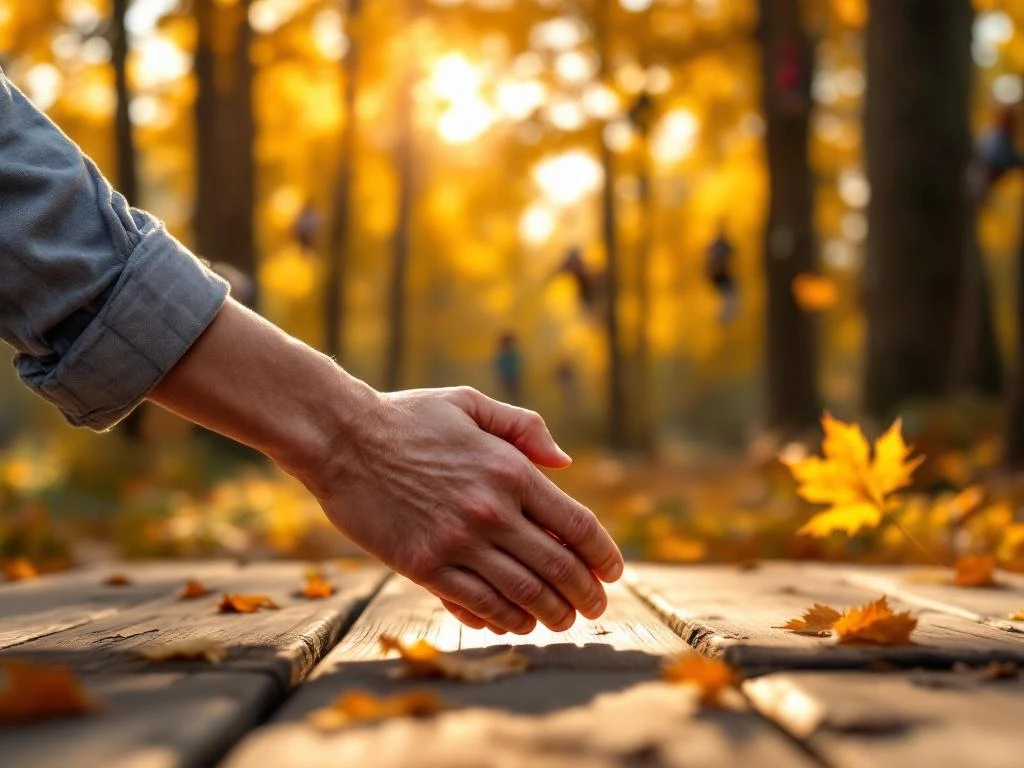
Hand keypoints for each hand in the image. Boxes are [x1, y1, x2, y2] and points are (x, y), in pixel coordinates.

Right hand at [309, 386, 623, 633]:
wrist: (341, 438)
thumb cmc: (407, 418)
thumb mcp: (469, 404)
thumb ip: (523, 427)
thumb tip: (564, 461)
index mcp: (510, 469)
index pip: (577, 524)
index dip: (603, 555)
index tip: (613, 572)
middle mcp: (492, 510)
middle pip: (558, 566)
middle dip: (585, 593)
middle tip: (595, 607)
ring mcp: (458, 541)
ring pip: (523, 592)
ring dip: (552, 613)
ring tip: (564, 621)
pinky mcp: (424, 565)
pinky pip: (478, 603)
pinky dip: (506, 619)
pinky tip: (518, 623)